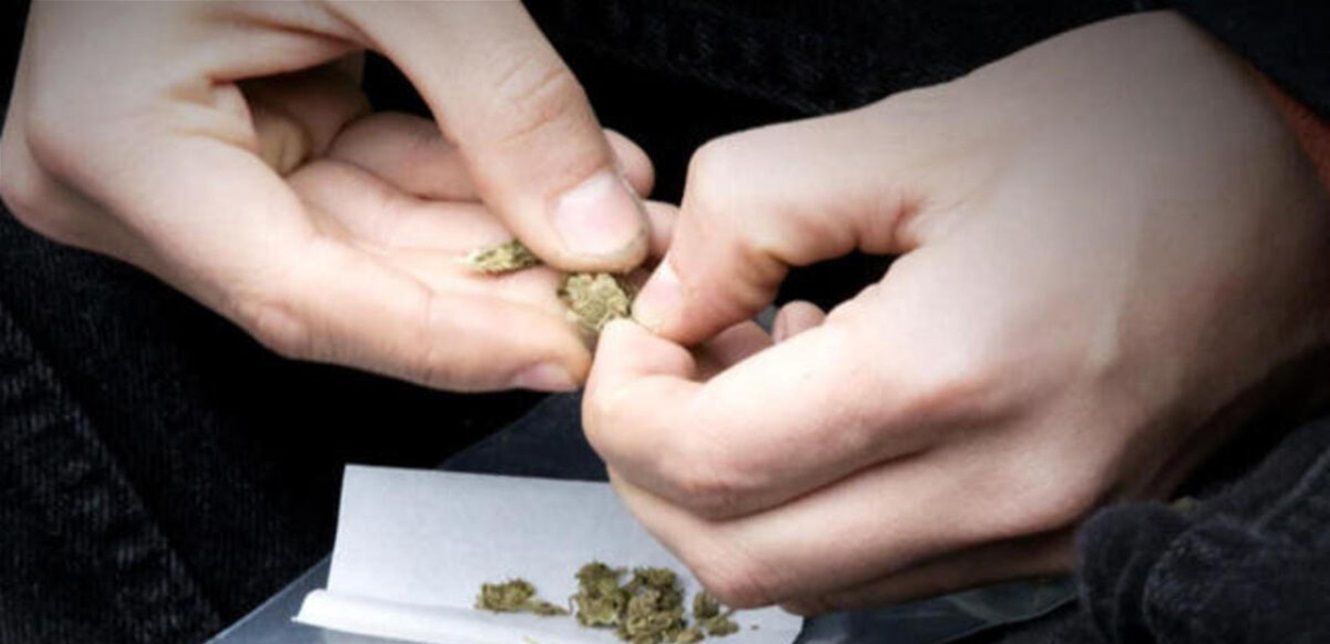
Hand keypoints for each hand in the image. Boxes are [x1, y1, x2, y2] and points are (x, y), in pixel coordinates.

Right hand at [1, 2, 651, 389]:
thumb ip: (501, 102)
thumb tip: (597, 232)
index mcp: (119, 148)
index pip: (303, 298)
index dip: (451, 341)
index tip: (569, 353)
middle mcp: (133, 184)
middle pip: (350, 283)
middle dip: (504, 291)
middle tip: (621, 289)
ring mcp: (188, 162)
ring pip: (374, 243)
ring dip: (506, 239)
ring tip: (620, 230)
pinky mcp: (246, 132)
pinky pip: (371, 185)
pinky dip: (471, 186)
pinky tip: (568, 186)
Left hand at [584, 12, 1329, 611]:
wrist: (1309, 210)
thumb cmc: (1147, 147)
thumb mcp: (927, 130)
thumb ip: (756, 208)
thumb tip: (671, 298)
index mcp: (957, 372)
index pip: (711, 461)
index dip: (627, 404)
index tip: (634, 334)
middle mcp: (1000, 488)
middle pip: (737, 557)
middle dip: (655, 466)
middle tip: (672, 359)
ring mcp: (1032, 533)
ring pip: (802, 581)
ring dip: (731, 492)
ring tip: (762, 366)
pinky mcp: (1049, 541)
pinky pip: (879, 569)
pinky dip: (812, 508)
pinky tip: (836, 405)